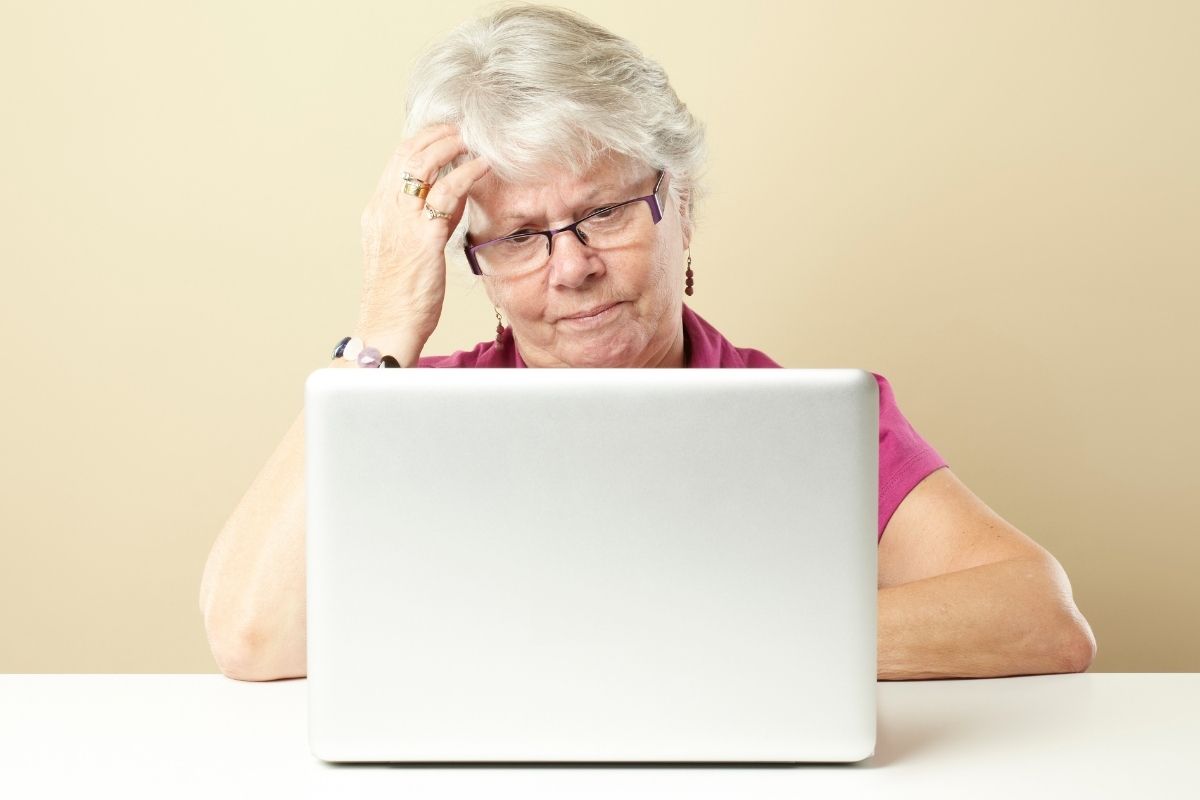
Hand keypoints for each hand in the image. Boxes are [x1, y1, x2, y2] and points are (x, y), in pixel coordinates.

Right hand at [356, 123, 491, 346]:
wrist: (389, 327)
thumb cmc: (403, 296)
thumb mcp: (411, 248)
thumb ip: (430, 217)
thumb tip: (455, 190)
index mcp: (378, 211)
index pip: (397, 159)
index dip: (424, 138)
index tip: (448, 130)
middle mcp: (385, 210)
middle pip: (408, 152)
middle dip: (438, 132)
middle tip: (466, 126)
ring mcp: (401, 222)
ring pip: (423, 163)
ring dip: (453, 144)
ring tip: (476, 137)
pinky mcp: (422, 238)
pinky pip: (446, 193)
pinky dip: (467, 174)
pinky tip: (484, 167)